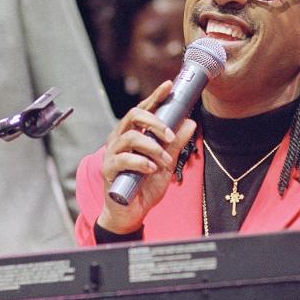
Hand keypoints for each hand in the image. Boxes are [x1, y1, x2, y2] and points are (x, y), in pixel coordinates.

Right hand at [97, 81, 196, 233]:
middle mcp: (120, 139)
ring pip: (131, 137)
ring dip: (153, 147)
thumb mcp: (166, 163)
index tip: (169, 86)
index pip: (144, 110)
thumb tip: (190, 123)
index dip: (155, 97)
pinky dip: (141, 162)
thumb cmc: (145, 186)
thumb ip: (176, 144)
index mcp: (133, 133)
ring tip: (164, 161)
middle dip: (155, 122)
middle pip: (133, 115)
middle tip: (170, 135)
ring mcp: (112, 153)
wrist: (131, 213)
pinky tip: (151, 169)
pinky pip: (124, 159)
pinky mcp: (109, 169)